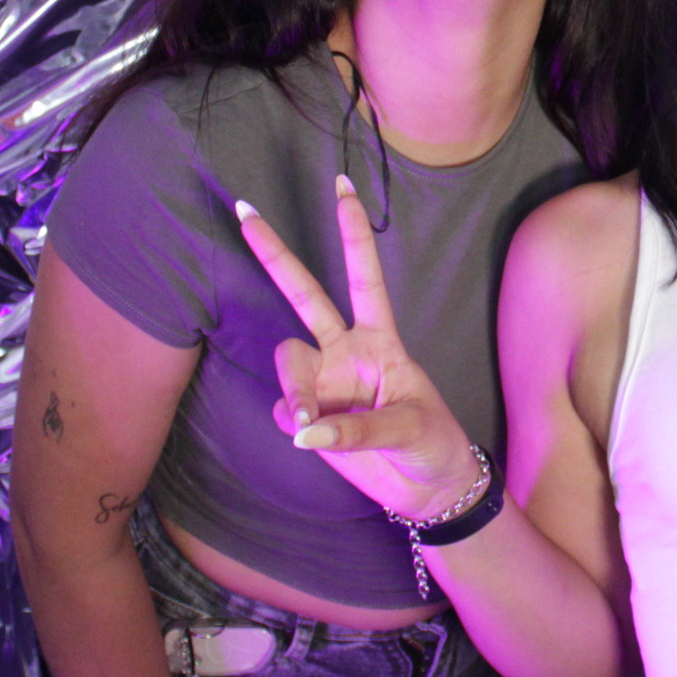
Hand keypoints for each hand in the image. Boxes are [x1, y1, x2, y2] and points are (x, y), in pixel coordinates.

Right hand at [235, 175, 483, 522]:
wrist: (429, 491)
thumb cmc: (432, 445)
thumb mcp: (410, 429)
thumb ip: (358, 428)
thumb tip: (304, 429)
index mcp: (381, 339)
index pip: (364, 275)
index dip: (353, 232)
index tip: (342, 186)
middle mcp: (346, 352)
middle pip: (304, 294)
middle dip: (275, 253)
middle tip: (244, 211)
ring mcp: (324, 382)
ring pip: (287, 363)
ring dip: (293, 390)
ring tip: (307, 426)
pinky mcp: (307, 418)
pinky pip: (284, 410)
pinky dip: (293, 424)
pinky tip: (310, 439)